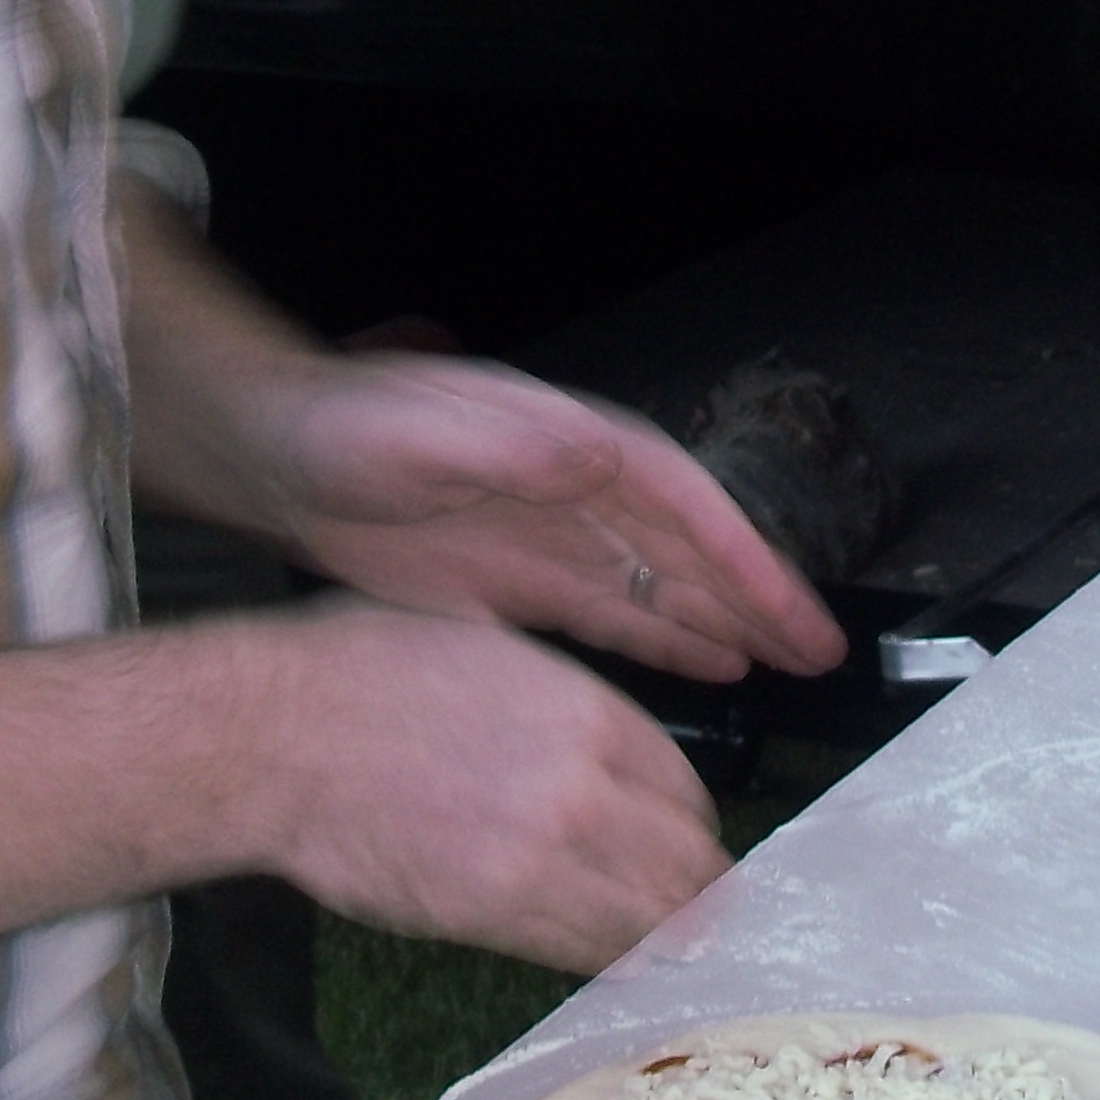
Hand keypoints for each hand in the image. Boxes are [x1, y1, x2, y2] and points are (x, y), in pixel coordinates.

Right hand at [250, 601, 730, 970]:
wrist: (277, 737)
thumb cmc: (361, 676)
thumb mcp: (488, 653)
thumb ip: (560, 705)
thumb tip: (595, 747)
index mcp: (587, 714)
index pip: (683, 787)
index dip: (689, 820)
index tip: (684, 835)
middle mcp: (583, 788)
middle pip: (686, 860)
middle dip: (697, 884)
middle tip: (698, 902)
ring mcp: (541, 860)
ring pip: (647, 919)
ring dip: (666, 934)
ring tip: (673, 943)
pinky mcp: (489, 917)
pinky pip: (581, 953)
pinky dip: (609, 960)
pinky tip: (617, 959)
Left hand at [257, 352, 848, 683]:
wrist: (278, 455)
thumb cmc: (344, 428)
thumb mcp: (418, 430)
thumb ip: (506, 446)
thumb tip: (594, 455)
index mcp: (574, 448)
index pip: (684, 504)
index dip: (745, 559)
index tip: (794, 611)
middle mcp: (582, 490)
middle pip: (692, 551)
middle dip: (759, 602)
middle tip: (822, 657)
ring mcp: (557, 536)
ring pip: (664, 587)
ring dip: (725, 626)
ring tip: (789, 671)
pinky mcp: (523, 579)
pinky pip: (613, 614)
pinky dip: (664, 641)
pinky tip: (708, 669)